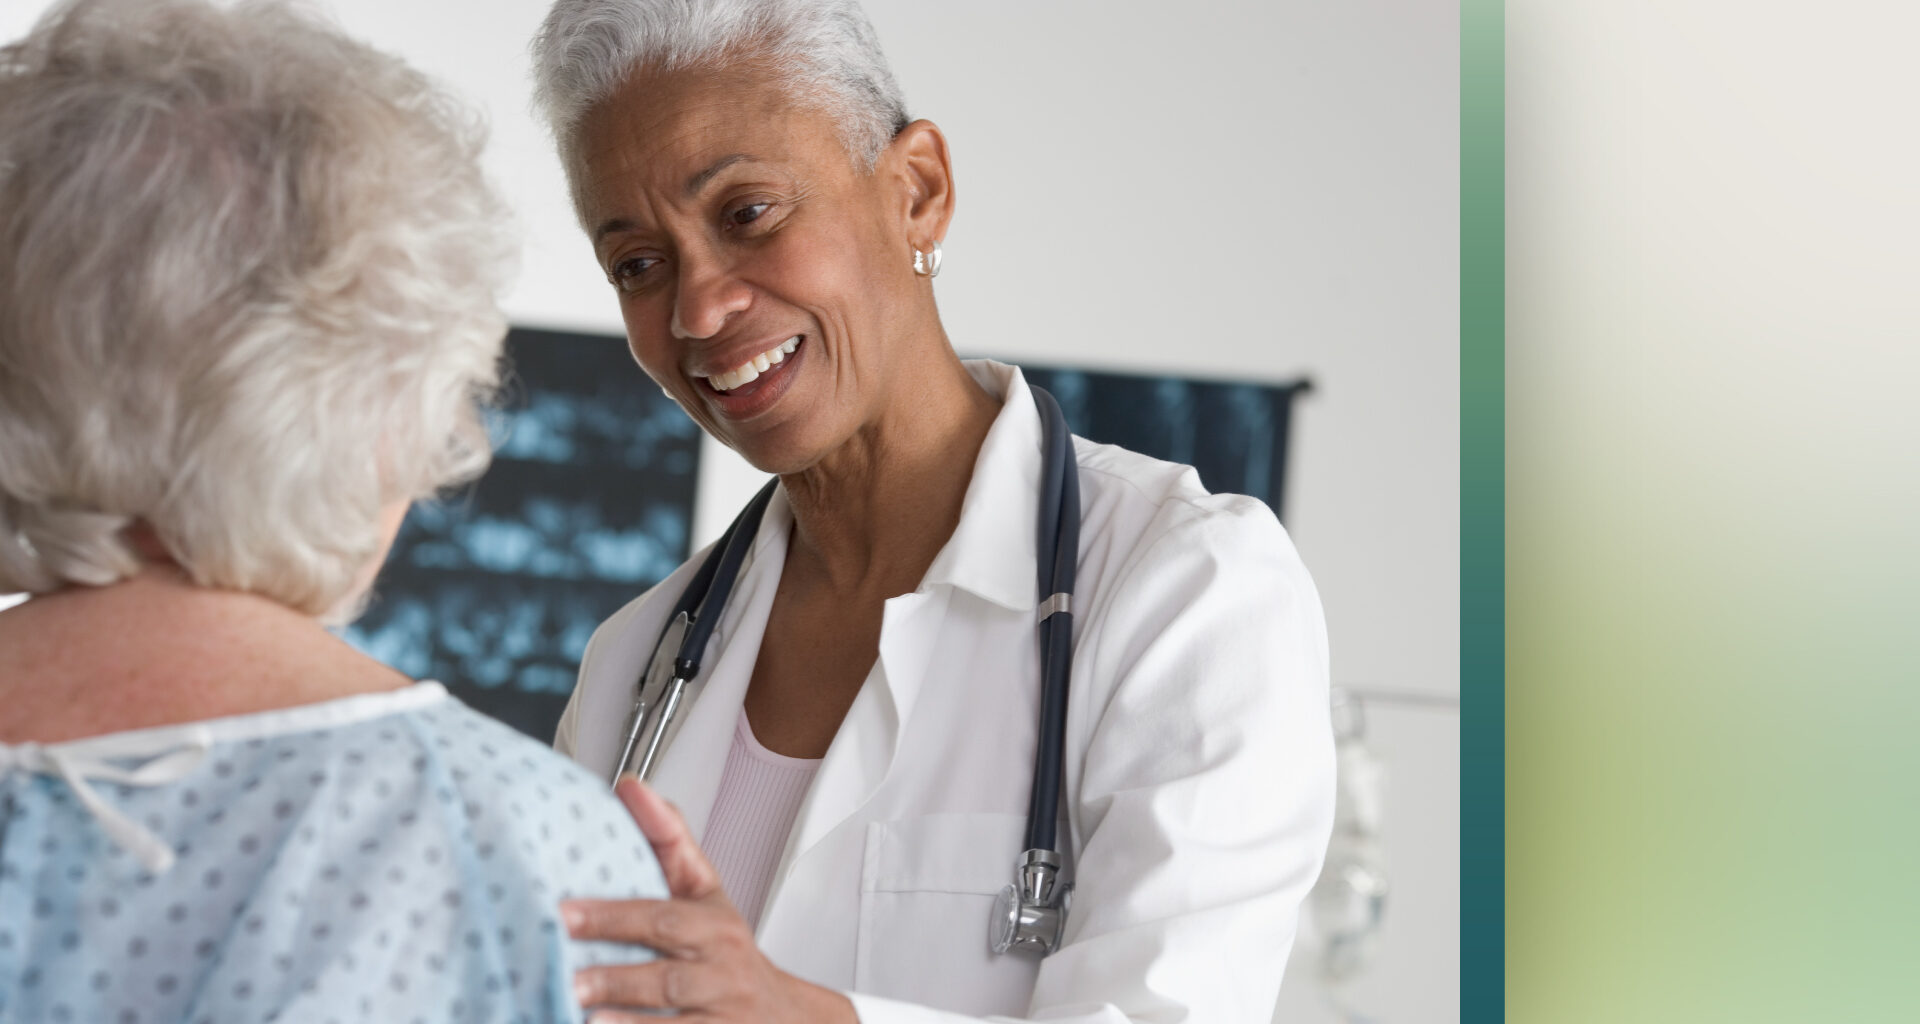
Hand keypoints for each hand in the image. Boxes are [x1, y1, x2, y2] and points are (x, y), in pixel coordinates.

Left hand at [562, 778, 857, 1022]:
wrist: (781, 1014)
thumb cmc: (724, 949)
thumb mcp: (703, 892)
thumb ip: (667, 840)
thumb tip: (629, 788)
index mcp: (716, 926)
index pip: (666, 917)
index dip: (615, 915)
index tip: (567, 912)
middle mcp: (723, 972)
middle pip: (670, 976)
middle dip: (617, 976)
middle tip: (568, 975)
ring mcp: (723, 1016)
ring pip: (676, 1019)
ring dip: (627, 1018)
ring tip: (580, 1011)